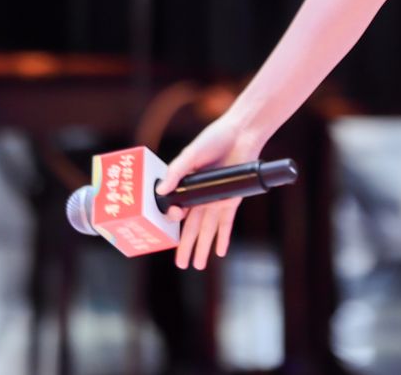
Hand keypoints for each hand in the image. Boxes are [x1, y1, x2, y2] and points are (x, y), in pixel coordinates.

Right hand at [156, 114, 268, 269]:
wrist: (240, 134)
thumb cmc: (214, 139)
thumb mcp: (190, 155)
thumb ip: (176, 171)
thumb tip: (160, 191)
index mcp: (188, 186)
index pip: (178, 209)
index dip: (174, 219)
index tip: (174, 218)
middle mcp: (202, 196)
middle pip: (193, 227)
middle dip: (186, 246)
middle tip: (181, 265)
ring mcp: (217, 199)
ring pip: (208, 229)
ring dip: (203, 248)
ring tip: (198, 266)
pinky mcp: (232, 199)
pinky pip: (226, 222)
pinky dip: (223, 237)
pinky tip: (220, 252)